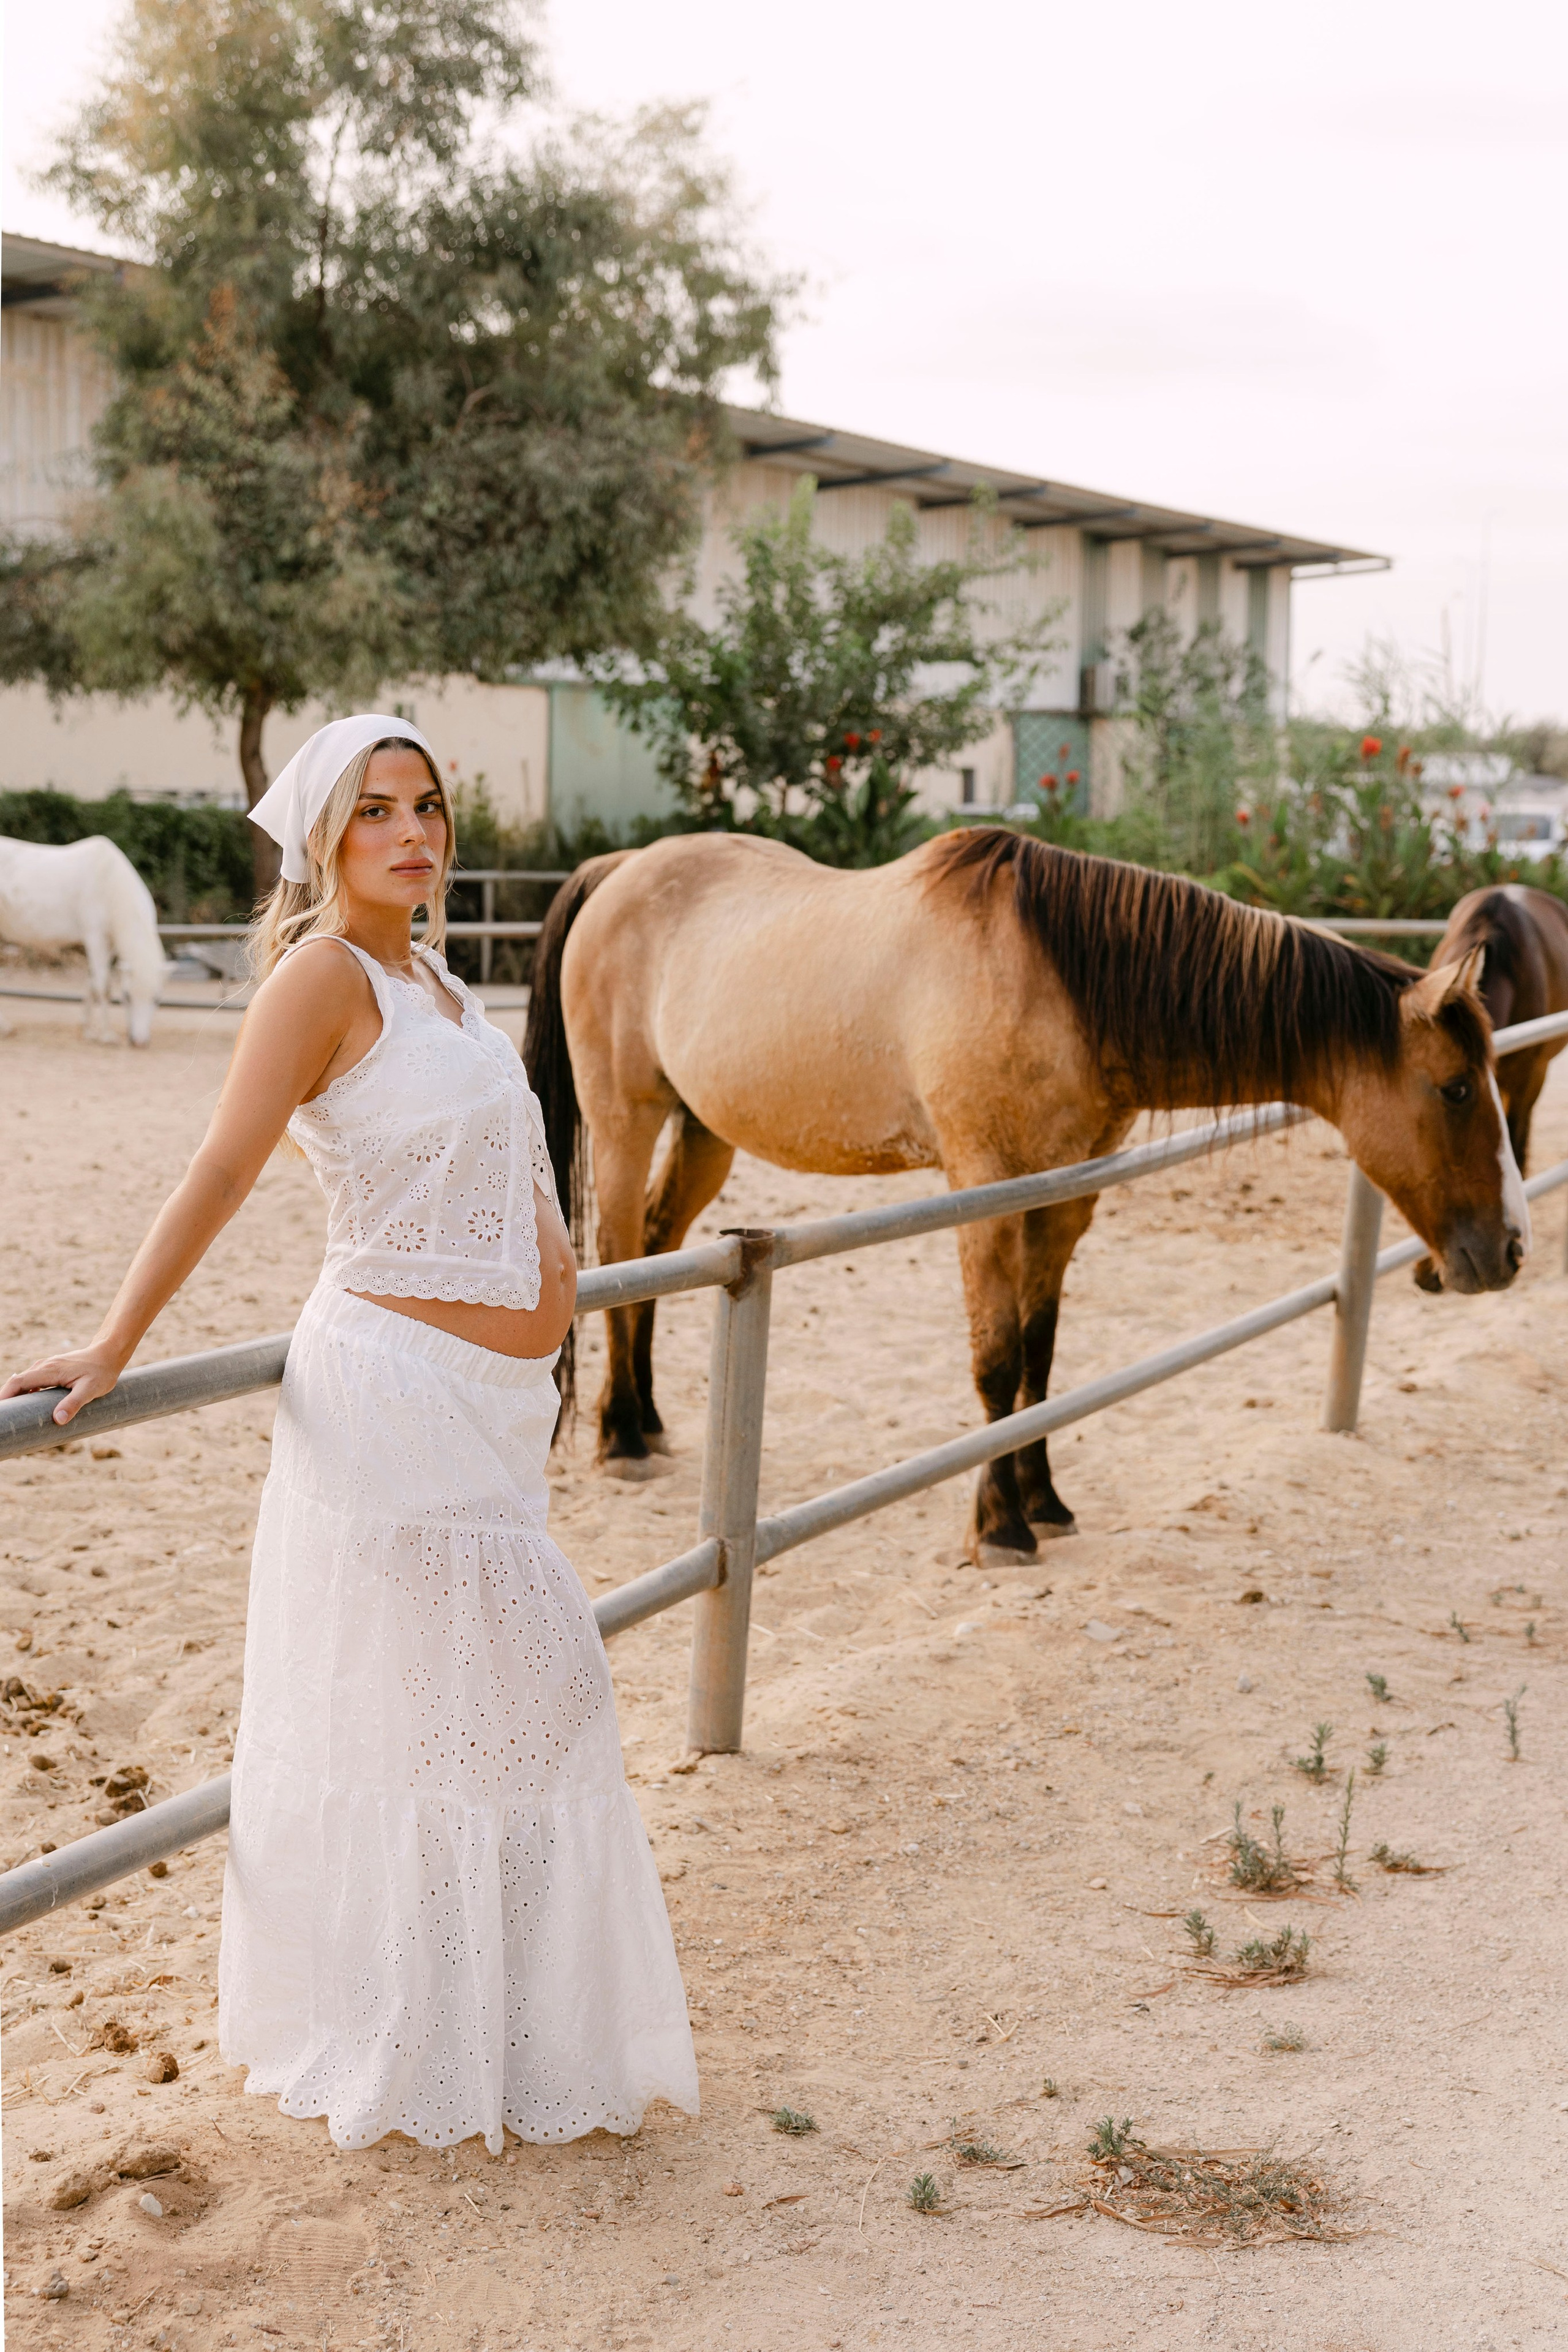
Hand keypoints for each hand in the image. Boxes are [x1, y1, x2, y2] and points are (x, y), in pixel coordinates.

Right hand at [0, 1346, 124, 1426]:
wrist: (109, 1354)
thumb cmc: (101, 1372)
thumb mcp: (90, 1390)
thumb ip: (74, 1403)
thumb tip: (57, 1419)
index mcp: (49, 1370)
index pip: (18, 1382)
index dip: (5, 1395)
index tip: (1, 1410)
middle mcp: (44, 1366)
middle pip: (17, 1382)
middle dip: (7, 1398)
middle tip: (5, 1417)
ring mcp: (47, 1367)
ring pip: (24, 1381)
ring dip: (16, 1396)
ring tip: (13, 1415)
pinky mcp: (51, 1370)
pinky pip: (32, 1381)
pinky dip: (25, 1392)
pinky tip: (28, 1405)